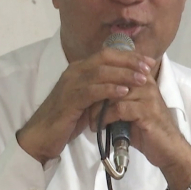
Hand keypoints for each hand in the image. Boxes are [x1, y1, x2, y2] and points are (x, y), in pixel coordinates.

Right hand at [16, 48, 153, 164]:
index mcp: (79, 69)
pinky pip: (92, 91)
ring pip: (100, 72)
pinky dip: (109, 90)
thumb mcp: (88, 100)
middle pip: (106, 58)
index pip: (107, 54)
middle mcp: (74, 71)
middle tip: (149, 67)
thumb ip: (102, 89)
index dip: (129, 56)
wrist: (42, 135)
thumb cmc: (68, 119)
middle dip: (130, 61)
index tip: (149, 62)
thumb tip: (126, 84)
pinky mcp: (69, 100)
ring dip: (123, 74)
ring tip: (142, 79)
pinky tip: (124, 92)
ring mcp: (70, 84)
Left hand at [87, 72, 190, 189]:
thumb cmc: (147, 129)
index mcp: (142, 78)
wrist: (168, 149)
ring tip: (90, 120)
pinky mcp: (146, 110)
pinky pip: (119, 108)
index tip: (84, 91)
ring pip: (113, 93)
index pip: (117, 66)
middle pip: (112, 78)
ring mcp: (147, 95)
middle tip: (83, 107)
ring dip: (97, 108)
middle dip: (95, 93)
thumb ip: (118, 97)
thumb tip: (94, 93)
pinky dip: (106, 118)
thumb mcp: (131, 109)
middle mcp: (146, 82)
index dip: (98, 77)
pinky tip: (99, 126)